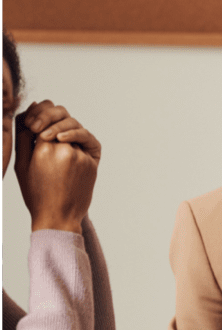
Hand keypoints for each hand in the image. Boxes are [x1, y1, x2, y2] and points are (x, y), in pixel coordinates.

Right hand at [14, 101, 99, 232]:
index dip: (37, 114)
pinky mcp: (92, 162)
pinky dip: (75, 138)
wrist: (59, 217)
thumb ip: (24, 137)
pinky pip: (85, 141)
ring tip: (52, 137)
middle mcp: (66, 150)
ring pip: (75, 127)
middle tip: (42, 125)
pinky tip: (65, 145)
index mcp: (44, 150)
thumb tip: (30, 111)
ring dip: (64, 126)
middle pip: (62, 115)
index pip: (43, 116)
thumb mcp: (22, 165)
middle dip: (51, 115)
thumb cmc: (37, 193)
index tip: (31, 124)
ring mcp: (82, 155)